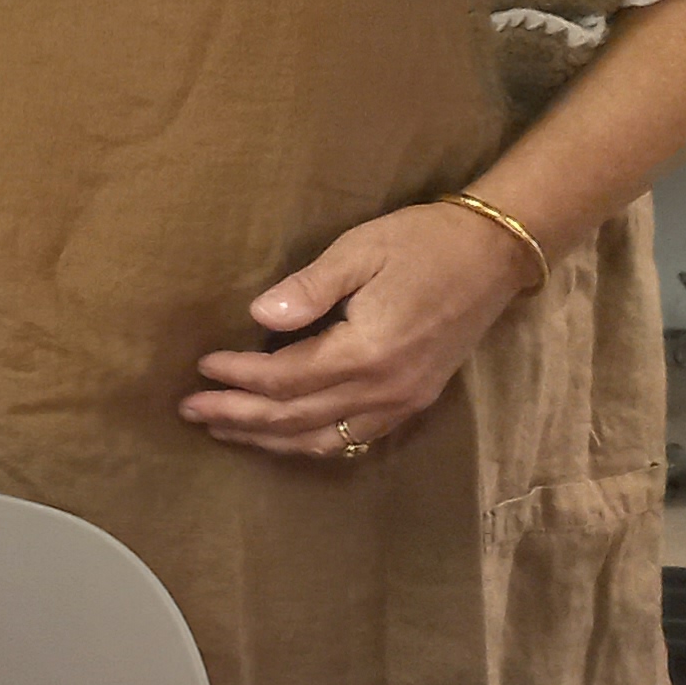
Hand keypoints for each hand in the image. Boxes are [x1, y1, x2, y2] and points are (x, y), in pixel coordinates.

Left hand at [183, 200, 532, 459]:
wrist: (494, 254)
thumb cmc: (423, 242)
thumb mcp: (361, 249)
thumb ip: (310, 287)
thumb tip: (260, 315)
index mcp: (367, 351)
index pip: (284, 378)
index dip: (238, 377)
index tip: (202, 367)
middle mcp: (384, 389)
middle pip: (295, 418)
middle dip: (239, 417)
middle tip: (191, 410)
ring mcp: (403, 403)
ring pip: (323, 440)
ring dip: (269, 439)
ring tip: (224, 432)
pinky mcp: (414, 402)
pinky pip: (353, 438)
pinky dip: (310, 442)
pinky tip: (283, 436)